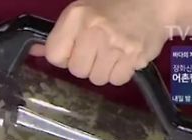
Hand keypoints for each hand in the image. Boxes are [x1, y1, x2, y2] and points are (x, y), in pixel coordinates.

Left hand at [33, 0, 178, 85]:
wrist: (156, 1)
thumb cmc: (114, 6)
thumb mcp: (82, 12)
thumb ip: (60, 35)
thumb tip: (35, 51)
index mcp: (76, 16)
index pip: (54, 55)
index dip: (64, 57)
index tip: (74, 50)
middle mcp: (94, 29)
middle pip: (76, 70)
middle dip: (86, 65)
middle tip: (98, 51)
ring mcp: (115, 43)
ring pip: (97, 78)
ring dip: (103, 70)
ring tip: (113, 53)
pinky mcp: (135, 55)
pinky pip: (117, 79)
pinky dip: (120, 73)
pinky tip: (125, 57)